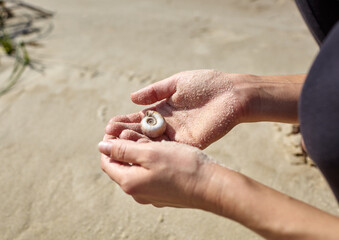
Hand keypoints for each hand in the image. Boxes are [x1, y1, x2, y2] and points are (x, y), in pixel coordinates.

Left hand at [98, 138, 221, 209]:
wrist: (211, 186)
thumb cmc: (182, 166)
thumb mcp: (149, 153)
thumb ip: (122, 150)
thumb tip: (101, 146)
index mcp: (129, 183)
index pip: (106, 162)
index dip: (108, 144)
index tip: (117, 128)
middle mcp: (137, 193)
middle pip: (121, 166)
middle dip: (124, 146)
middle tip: (136, 130)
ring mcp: (151, 195)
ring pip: (137, 169)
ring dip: (138, 153)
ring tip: (150, 138)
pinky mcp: (164, 194)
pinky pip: (150, 175)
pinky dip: (151, 161)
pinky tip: (162, 150)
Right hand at [106, 70, 251, 148]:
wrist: (233, 93)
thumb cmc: (207, 83)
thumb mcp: (176, 82)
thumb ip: (155, 91)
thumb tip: (132, 98)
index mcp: (165, 109)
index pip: (140, 117)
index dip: (125, 121)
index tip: (110, 125)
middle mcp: (169, 124)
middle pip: (143, 132)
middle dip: (125, 134)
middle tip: (108, 137)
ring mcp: (178, 135)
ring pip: (152, 142)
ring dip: (135, 143)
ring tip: (116, 143)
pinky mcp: (189, 143)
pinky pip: (168, 148)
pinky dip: (153, 149)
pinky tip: (137, 150)